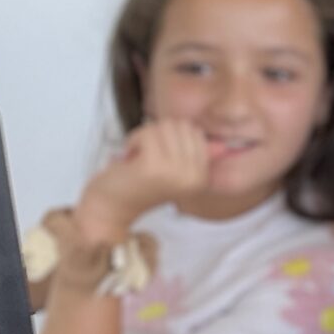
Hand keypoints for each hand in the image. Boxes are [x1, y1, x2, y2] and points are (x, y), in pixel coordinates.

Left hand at [80, 118, 210, 233]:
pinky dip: (134, 139)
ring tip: (138, 156)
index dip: (171, 136)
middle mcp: (194, 176)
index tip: (158, 155)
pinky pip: (148, 132)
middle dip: (158, 133)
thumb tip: (222, 145)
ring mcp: (175, 171)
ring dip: (144, 136)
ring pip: (164, 126)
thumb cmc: (138, 185)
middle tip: (146, 155)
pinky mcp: (154, 166)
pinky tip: (129, 155)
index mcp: (202, 178)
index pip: (195, 132)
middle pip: (181, 125)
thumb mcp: (172, 171)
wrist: (111, 208)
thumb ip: (196, 157)